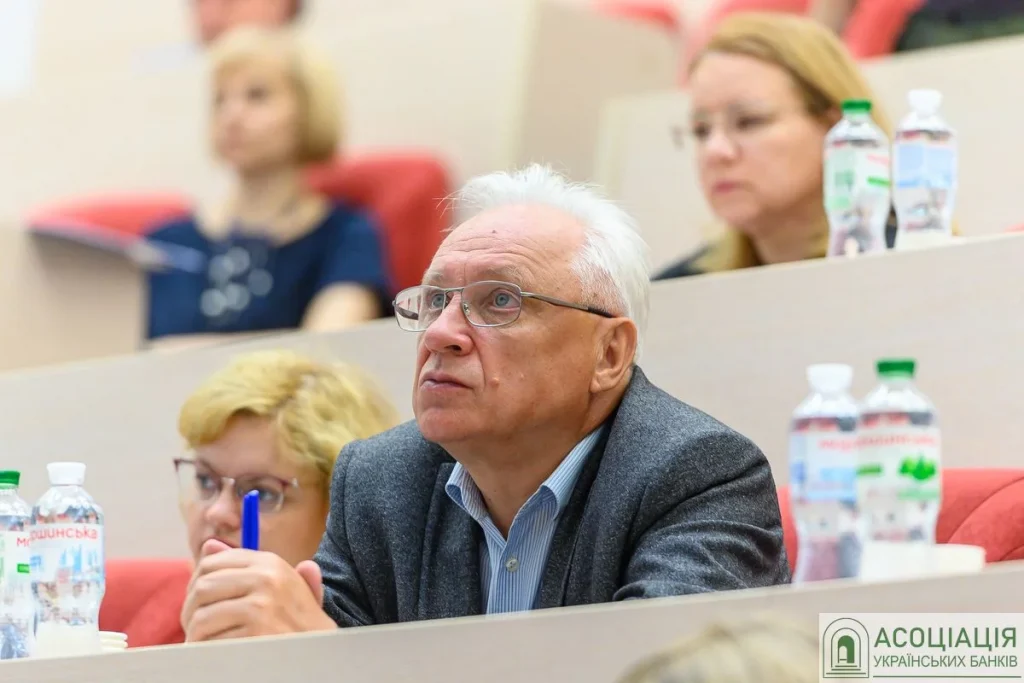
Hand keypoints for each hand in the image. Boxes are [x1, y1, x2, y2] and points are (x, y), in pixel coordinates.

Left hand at [181, 539, 336, 641]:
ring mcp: (260, 606)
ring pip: (202, 616)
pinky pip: (212, 640)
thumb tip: (208, 546)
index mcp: (269, 562)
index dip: (196, 582)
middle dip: (190, 609)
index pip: (212, 562)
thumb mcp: (281, 582)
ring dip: (195, 633)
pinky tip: (213, 652)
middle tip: (192, 624)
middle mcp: (265, 578)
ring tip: (201, 640)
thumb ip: (247, 564)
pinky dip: (205, 650)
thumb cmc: (299, 618)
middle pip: (203, 587)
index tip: (197, 600)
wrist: (322, 649)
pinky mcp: (254, 632)